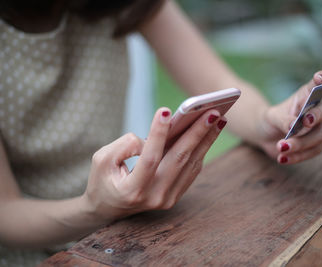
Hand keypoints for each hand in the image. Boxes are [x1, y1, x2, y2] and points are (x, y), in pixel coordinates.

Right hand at [82, 108, 226, 221]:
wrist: (109, 209)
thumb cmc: (103, 180)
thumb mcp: (102, 160)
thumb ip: (124, 145)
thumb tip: (154, 135)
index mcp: (132, 190)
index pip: (149, 158)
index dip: (157, 134)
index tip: (166, 110)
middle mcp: (154, 197)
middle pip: (179, 159)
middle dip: (196, 132)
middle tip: (211, 110)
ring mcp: (167, 199)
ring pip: (191, 163)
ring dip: (206, 139)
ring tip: (219, 118)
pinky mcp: (175, 196)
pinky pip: (192, 170)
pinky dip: (202, 149)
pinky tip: (211, 132)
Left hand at [257, 71, 321, 163]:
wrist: (266, 136)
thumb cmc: (271, 120)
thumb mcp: (272, 118)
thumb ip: (283, 120)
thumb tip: (295, 126)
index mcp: (306, 96)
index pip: (320, 84)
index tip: (319, 78)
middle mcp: (317, 111)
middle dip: (314, 119)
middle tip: (303, 123)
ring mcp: (319, 128)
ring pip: (318, 137)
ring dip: (299, 144)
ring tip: (280, 147)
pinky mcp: (316, 145)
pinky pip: (312, 152)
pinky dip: (297, 156)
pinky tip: (282, 158)